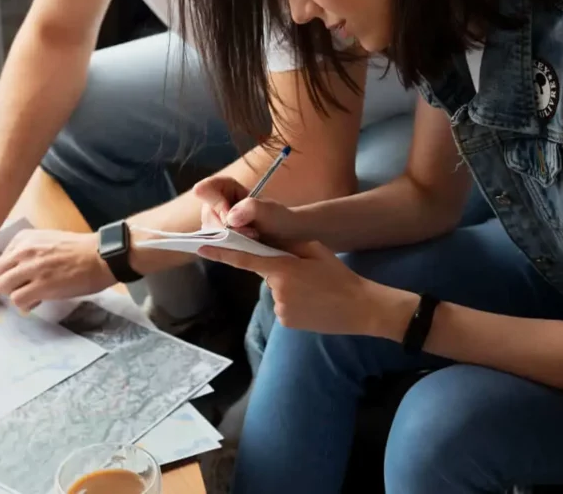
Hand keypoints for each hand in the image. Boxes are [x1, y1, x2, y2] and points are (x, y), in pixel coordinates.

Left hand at [0, 230, 115, 312]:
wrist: (102, 256)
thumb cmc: (79, 250)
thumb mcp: (47, 241)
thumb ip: (28, 253)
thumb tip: (15, 273)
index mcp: (24, 238)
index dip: (7, 272)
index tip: (19, 278)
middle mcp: (23, 250)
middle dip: (5, 284)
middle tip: (21, 288)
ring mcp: (31, 268)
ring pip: (2, 287)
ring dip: (15, 294)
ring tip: (32, 294)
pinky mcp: (41, 285)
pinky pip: (18, 300)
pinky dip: (25, 304)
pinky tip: (38, 301)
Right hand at [193, 176, 309, 243]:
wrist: (286, 236)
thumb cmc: (279, 218)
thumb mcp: (269, 210)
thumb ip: (251, 208)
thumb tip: (230, 218)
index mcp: (225, 186)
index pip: (205, 189)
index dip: (216, 203)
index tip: (231, 216)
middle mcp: (217, 203)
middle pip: (207, 215)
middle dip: (225, 227)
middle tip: (249, 232)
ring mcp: (216, 221)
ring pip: (208, 232)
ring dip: (228, 239)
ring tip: (251, 237)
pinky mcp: (219, 238)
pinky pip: (213, 244)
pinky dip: (227, 247)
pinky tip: (244, 246)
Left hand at [198, 241, 385, 334]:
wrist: (361, 308)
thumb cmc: (339, 276)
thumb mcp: (315, 250)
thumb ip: (286, 244)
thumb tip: (264, 240)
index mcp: (283, 268)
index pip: (245, 258)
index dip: (221, 253)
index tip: (201, 248)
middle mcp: (276, 290)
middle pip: (268, 273)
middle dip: (281, 270)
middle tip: (309, 274)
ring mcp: (280, 309)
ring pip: (276, 291)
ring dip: (289, 288)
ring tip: (315, 290)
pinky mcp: (285, 322)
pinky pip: (282, 306)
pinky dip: (293, 302)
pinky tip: (312, 303)